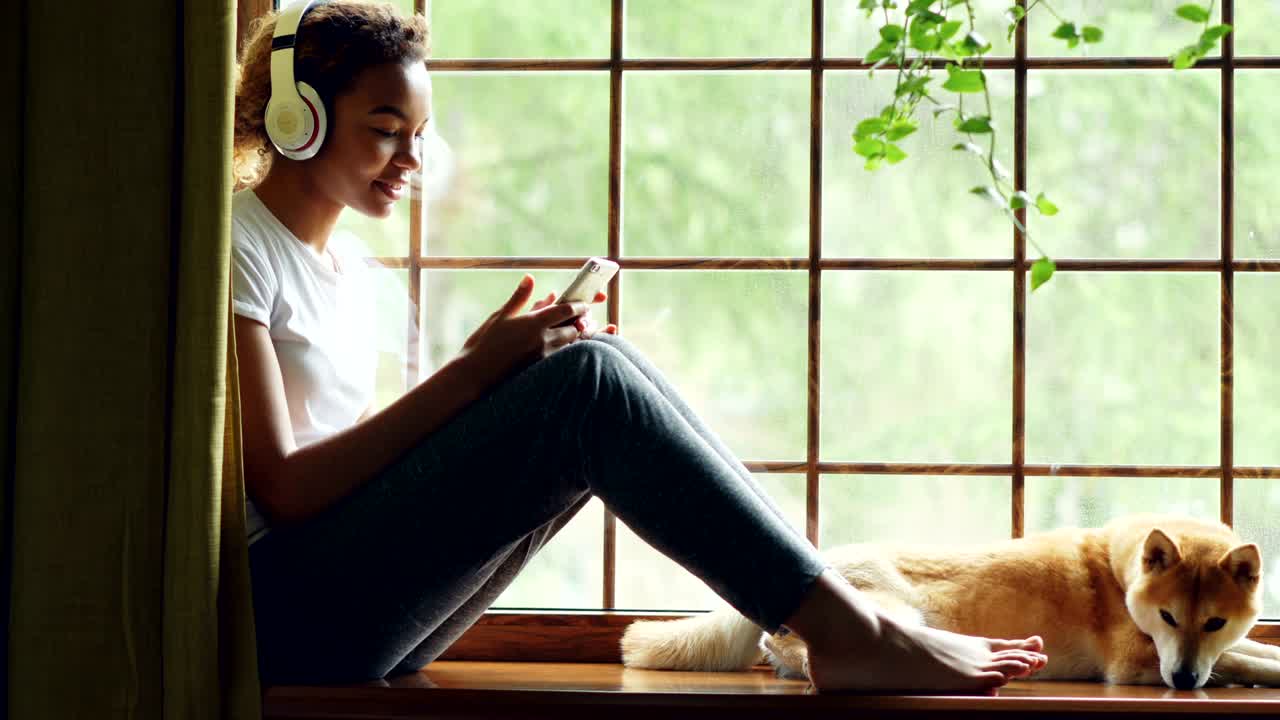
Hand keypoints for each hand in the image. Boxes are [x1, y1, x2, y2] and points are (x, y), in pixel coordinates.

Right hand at [459, 275, 591, 381]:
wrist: (475, 374)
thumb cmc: (484, 342)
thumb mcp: (501, 316)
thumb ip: (520, 297)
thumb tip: (530, 278)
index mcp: (533, 323)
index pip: (566, 311)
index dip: (579, 306)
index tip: (584, 304)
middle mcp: (542, 340)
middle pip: (574, 328)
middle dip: (581, 321)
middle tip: (585, 316)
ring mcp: (544, 357)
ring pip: (571, 344)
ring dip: (577, 336)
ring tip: (581, 329)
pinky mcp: (541, 369)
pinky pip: (563, 356)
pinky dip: (569, 348)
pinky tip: (566, 345)